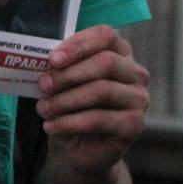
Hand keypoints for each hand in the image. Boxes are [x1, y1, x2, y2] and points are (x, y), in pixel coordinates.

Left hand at [35, 25, 148, 174]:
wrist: (79, 147)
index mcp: (119, 52)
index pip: (105, 36)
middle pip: (106, 62)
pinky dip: (70, 122)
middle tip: (43, 85)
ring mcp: (139, 98)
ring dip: (66, 100)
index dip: (79, 44)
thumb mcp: (64, 81)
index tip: (52, 59)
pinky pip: (100, 119)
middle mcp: (135, 72)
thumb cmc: (71, 105)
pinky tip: (51, 126)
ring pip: (102, 90)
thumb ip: (60, 65)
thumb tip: (43, 58)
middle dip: (69, 74)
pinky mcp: (135, 124)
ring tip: (43, 109)